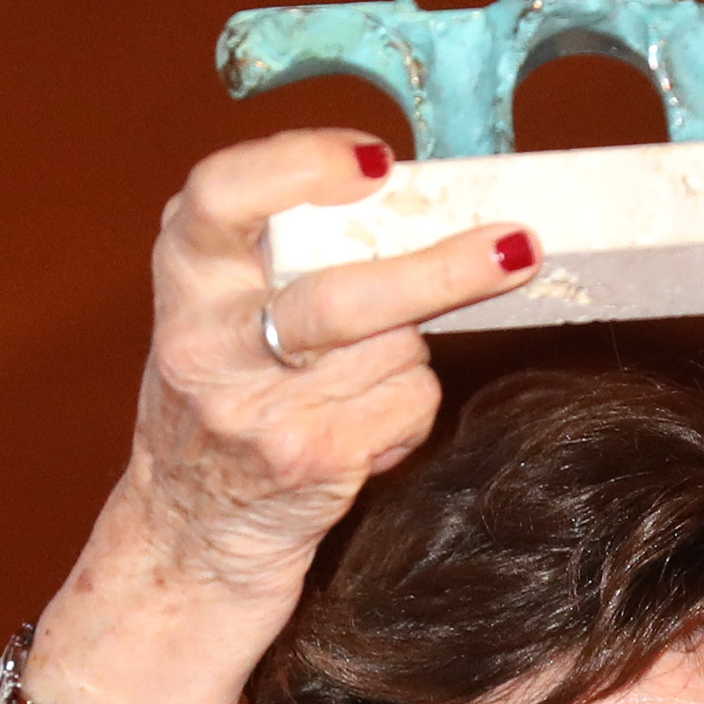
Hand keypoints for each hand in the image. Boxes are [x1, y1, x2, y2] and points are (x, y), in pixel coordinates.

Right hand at [3, 134, 533, 703]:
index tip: (375, 162)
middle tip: (519, 245)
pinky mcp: (309, 463)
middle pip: (342, 292)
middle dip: (444, 268)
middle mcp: (206, 342)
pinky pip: (410, 404)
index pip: (219, 195)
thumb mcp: (221, 314)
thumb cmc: (226, 405)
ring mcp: (256, 412)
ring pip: (396, 347)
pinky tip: (364, 431)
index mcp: (184, 280)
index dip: (299, 164)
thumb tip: (421, 200)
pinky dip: (408, 412)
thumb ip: (284, 255)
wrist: (186, 541)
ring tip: (360, 380)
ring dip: (407, 355)